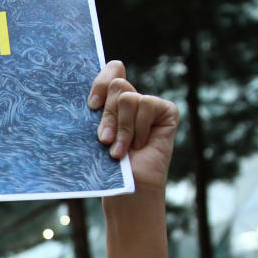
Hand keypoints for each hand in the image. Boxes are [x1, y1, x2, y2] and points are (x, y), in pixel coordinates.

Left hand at [88, 60, 177, 191]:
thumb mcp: (96, 132)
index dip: (100, 81)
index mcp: (113, 99)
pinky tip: (140, 145)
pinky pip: (145, 104)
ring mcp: (149, 104)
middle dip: (107, 115)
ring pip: (127, 97)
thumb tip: (92, 96)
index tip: (92, 106)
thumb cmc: (107, 165)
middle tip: (105, 139)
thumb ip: (98, 110)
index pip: (112, 70)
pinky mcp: (166, 110)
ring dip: (121, 128)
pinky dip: (138, 128)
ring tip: (120, 150)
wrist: (127, 188)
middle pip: (116, 84)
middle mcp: (132, 98)